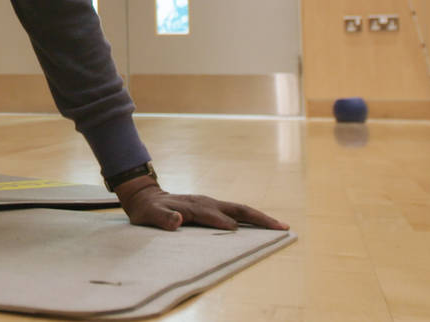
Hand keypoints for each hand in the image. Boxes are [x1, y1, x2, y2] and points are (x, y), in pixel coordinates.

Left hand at [115, 177, 288, 231]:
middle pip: (238, 209)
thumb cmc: (148, 210)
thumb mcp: (149, 215)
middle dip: (260, 218)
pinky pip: (236, 213)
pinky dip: (251, 219)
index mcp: (194, 206)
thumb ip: (162, 218)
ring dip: (260, 218)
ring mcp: (211, 203)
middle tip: (282, 228)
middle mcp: (207, 202)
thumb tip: (177, 221)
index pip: (215, 215)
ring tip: (280, 227)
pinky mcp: (213, 207)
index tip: (239, 233)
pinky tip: (261, 226)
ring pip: (241, 210)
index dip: (226, 224)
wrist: (146, 197)